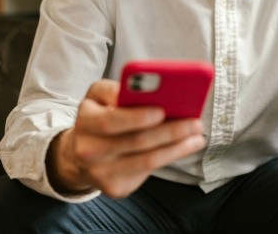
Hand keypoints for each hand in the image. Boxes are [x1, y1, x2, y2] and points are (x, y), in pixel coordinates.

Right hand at [46, 79, 205, 197]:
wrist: (79, 154)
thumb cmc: (97, 116)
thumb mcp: (97, 96)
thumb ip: (114, 89)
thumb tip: (141, 90)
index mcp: (85, 122)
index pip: (111, 121)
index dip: (137, 117)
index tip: (162, 110)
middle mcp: (89, 151)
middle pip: (136, 142)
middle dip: (170, 132)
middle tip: (195, 123)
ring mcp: (101, 174)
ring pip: (147, 161)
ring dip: (177, 148)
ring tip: (197, 137)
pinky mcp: (115, 188)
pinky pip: (147, 172)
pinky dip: (169, 158)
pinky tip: (183, 148)